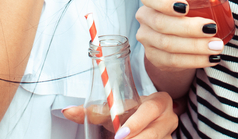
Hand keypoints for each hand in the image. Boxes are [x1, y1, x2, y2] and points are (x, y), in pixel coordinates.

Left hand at [62, 92, 178, 137]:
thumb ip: (93, 111)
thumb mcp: (115, 109)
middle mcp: (168, 118)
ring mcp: (169, 135)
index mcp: (159, 101)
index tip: (120, 133)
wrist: (145, 120)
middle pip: (155, 133)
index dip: (136, 122)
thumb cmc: (131, 112)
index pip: (151, 110)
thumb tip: (68, 111)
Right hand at [135, 0, 237, 70]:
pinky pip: (173, 61)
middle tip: (212, 29)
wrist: (176, 34)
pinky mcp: (154, 57)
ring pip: (168, 44)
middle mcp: (145, 16)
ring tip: (217, 46)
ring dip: (195, 47)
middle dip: (189, 28)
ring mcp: (147, 38)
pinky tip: (210, 58)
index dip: (164, 2)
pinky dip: (194, 60)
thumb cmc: (188, 6)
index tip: (186, 6)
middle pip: (162, 24)